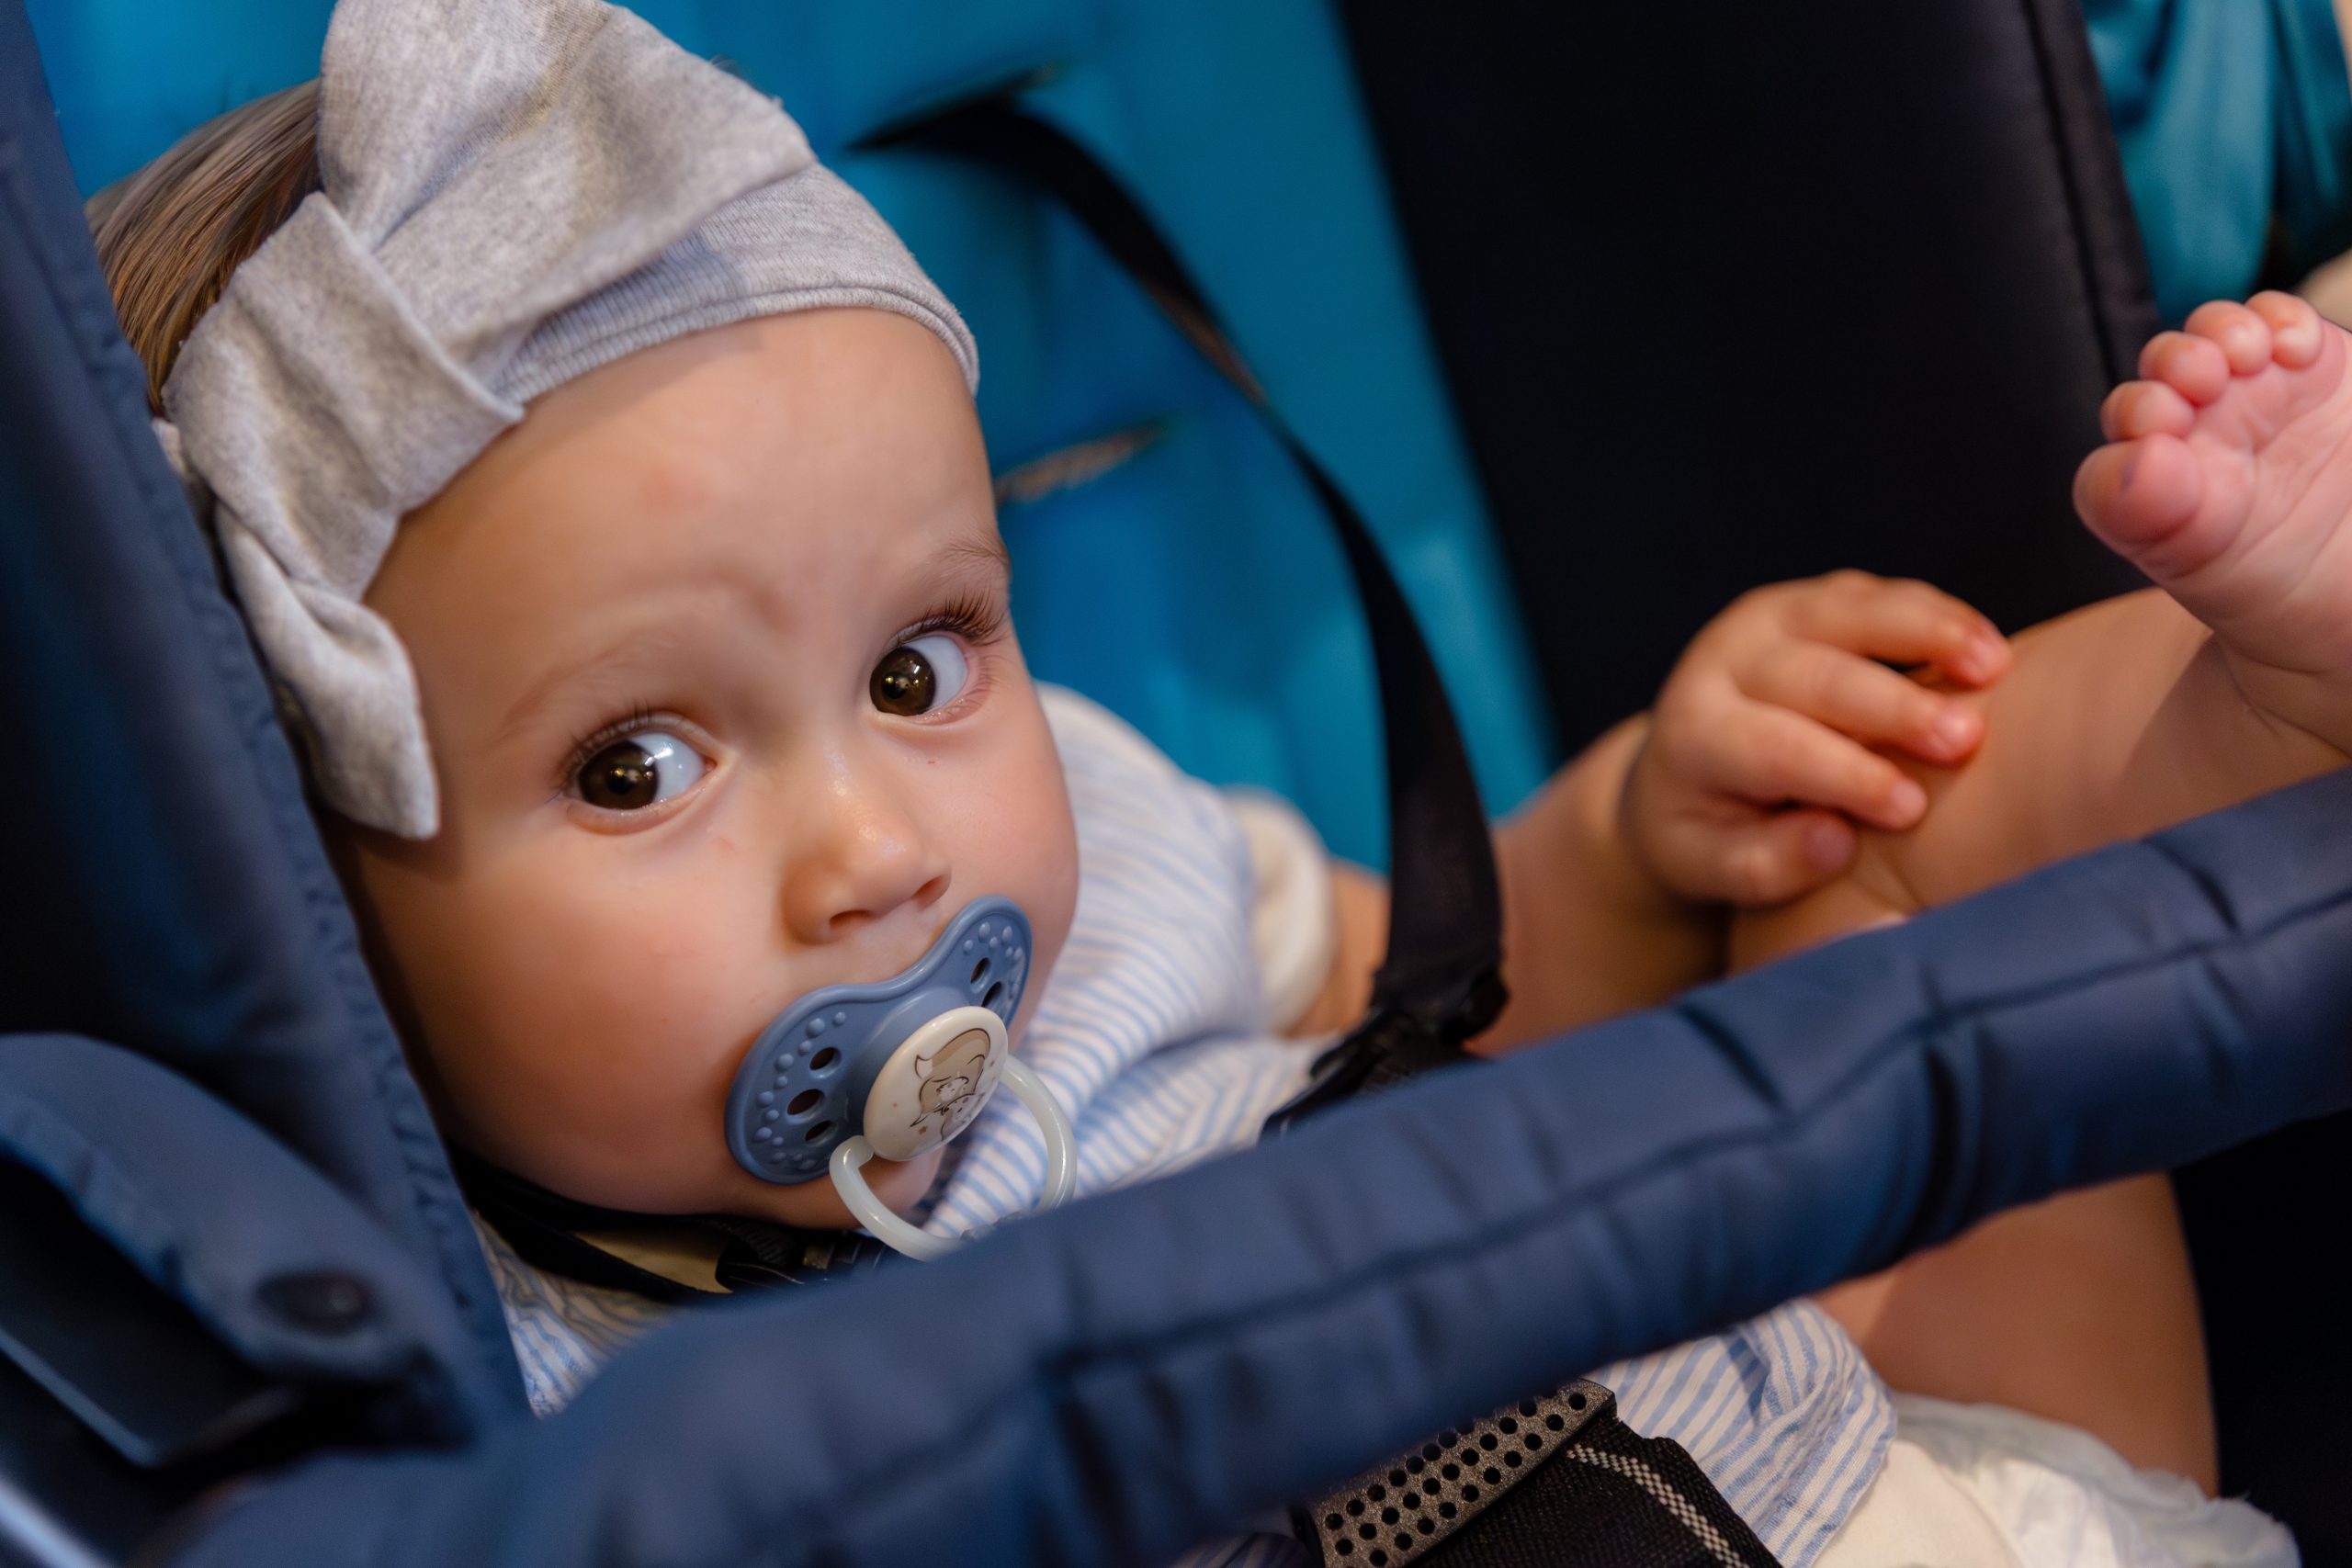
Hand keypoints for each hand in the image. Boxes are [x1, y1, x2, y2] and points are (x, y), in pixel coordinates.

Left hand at [1623, 571, 2008, 905]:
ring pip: (1850, 611)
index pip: (1773, 748)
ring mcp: (1766, 620)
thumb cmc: (1711, 830)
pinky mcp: (1811, 600)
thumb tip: (1836, 843)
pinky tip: (1987, 649)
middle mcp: (1722, 661)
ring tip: (1995, 668)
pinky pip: (1876, 596)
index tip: (1911, 808)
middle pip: (1817, 676)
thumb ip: (1768, 865)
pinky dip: (1934, 614)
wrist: (1681, 763)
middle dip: (1896, 705)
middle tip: (1967, 740)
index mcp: (1696, 732)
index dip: (1844, 774)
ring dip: (1928, 633)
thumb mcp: (1714, 866)